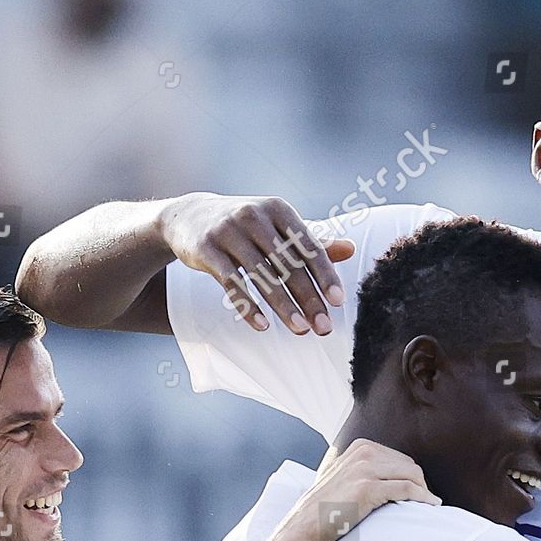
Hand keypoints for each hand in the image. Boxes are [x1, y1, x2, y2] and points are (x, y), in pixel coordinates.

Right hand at [157, 193, 356, 334]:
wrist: (189, 216)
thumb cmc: (246, 227)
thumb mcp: (277, 227)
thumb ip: (311, 241)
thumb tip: (351, 248)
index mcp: (278, 210)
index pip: (308, 246)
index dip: (325, 275)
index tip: (338, 302)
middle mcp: (254, 216)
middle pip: (288, 264)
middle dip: (308, 298)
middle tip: (323, 327)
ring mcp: (228, 231)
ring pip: (262, 275)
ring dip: (283, 306)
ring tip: (300, 330)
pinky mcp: (206, 249)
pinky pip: (232, 282)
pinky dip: (248, 306)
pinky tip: (262, 326)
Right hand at [276, 439, 438, 540]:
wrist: (304, 527)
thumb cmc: (326, 508)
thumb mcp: (344, 477)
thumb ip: (364, 469)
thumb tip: (393, 475)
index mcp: (360, 446)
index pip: (400, 458)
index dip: (411, 476)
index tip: (418, 492)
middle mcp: (364, 452)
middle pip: (409, 465)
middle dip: (420, 483)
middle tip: (426, 502)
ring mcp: (365, 469)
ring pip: (412, 475)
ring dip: (425, 491)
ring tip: (430, 505)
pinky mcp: (368, 488)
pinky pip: (408, 489)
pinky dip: (423, 498)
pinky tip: (430, 506)